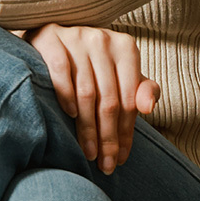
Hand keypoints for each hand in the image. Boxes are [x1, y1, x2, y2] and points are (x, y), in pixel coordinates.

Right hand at [23, 24, 159, 175]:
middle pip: (109, 99)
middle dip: (108, 137)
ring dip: (88, 128)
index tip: (121, 159)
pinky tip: (71, 115)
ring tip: (89, 152)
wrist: (55, 35)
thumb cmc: (94, 63)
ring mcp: (76, 37)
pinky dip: (66, 95)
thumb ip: (141, 90)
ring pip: (86, 92)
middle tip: (105, 165)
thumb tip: (149, 108)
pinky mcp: (51, 38)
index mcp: (126, 47)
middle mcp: (102, 39)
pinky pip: (60, 71)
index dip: (127, 132)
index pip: (129, 99)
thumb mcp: (122, 74)